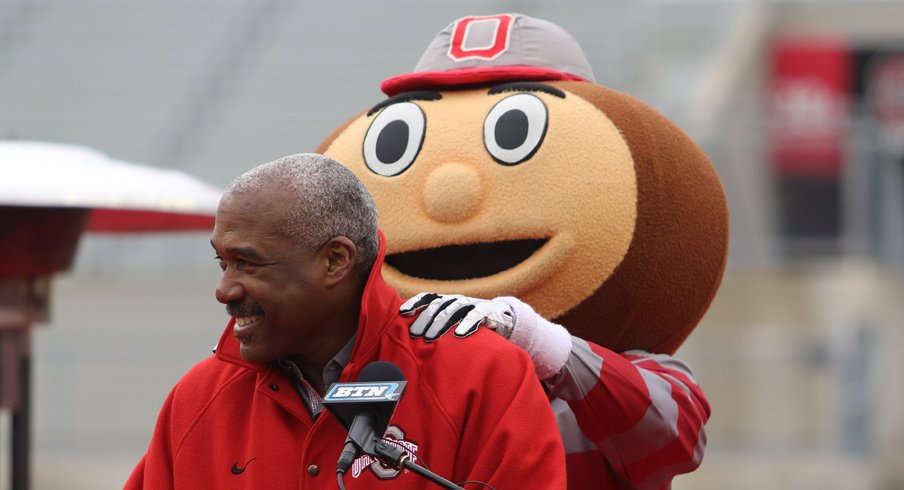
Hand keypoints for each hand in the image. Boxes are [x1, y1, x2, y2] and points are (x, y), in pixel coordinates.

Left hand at [400, 292, 514, 340]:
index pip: (428, 297)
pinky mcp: (487, 311)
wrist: (504, 319)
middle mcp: (458, 300)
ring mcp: (472, 304)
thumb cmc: (471, 326)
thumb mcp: (453, 324)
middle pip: (438, 306)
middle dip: (425, 320)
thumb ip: (437, 327)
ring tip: (431, 338)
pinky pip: (475, 316)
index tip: (403, 313)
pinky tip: (459, 335)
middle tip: (415, 334)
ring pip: (453, 309)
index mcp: (447, 301)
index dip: (415, 303)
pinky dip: (467, 324)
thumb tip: (411, 339)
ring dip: (441, 323)